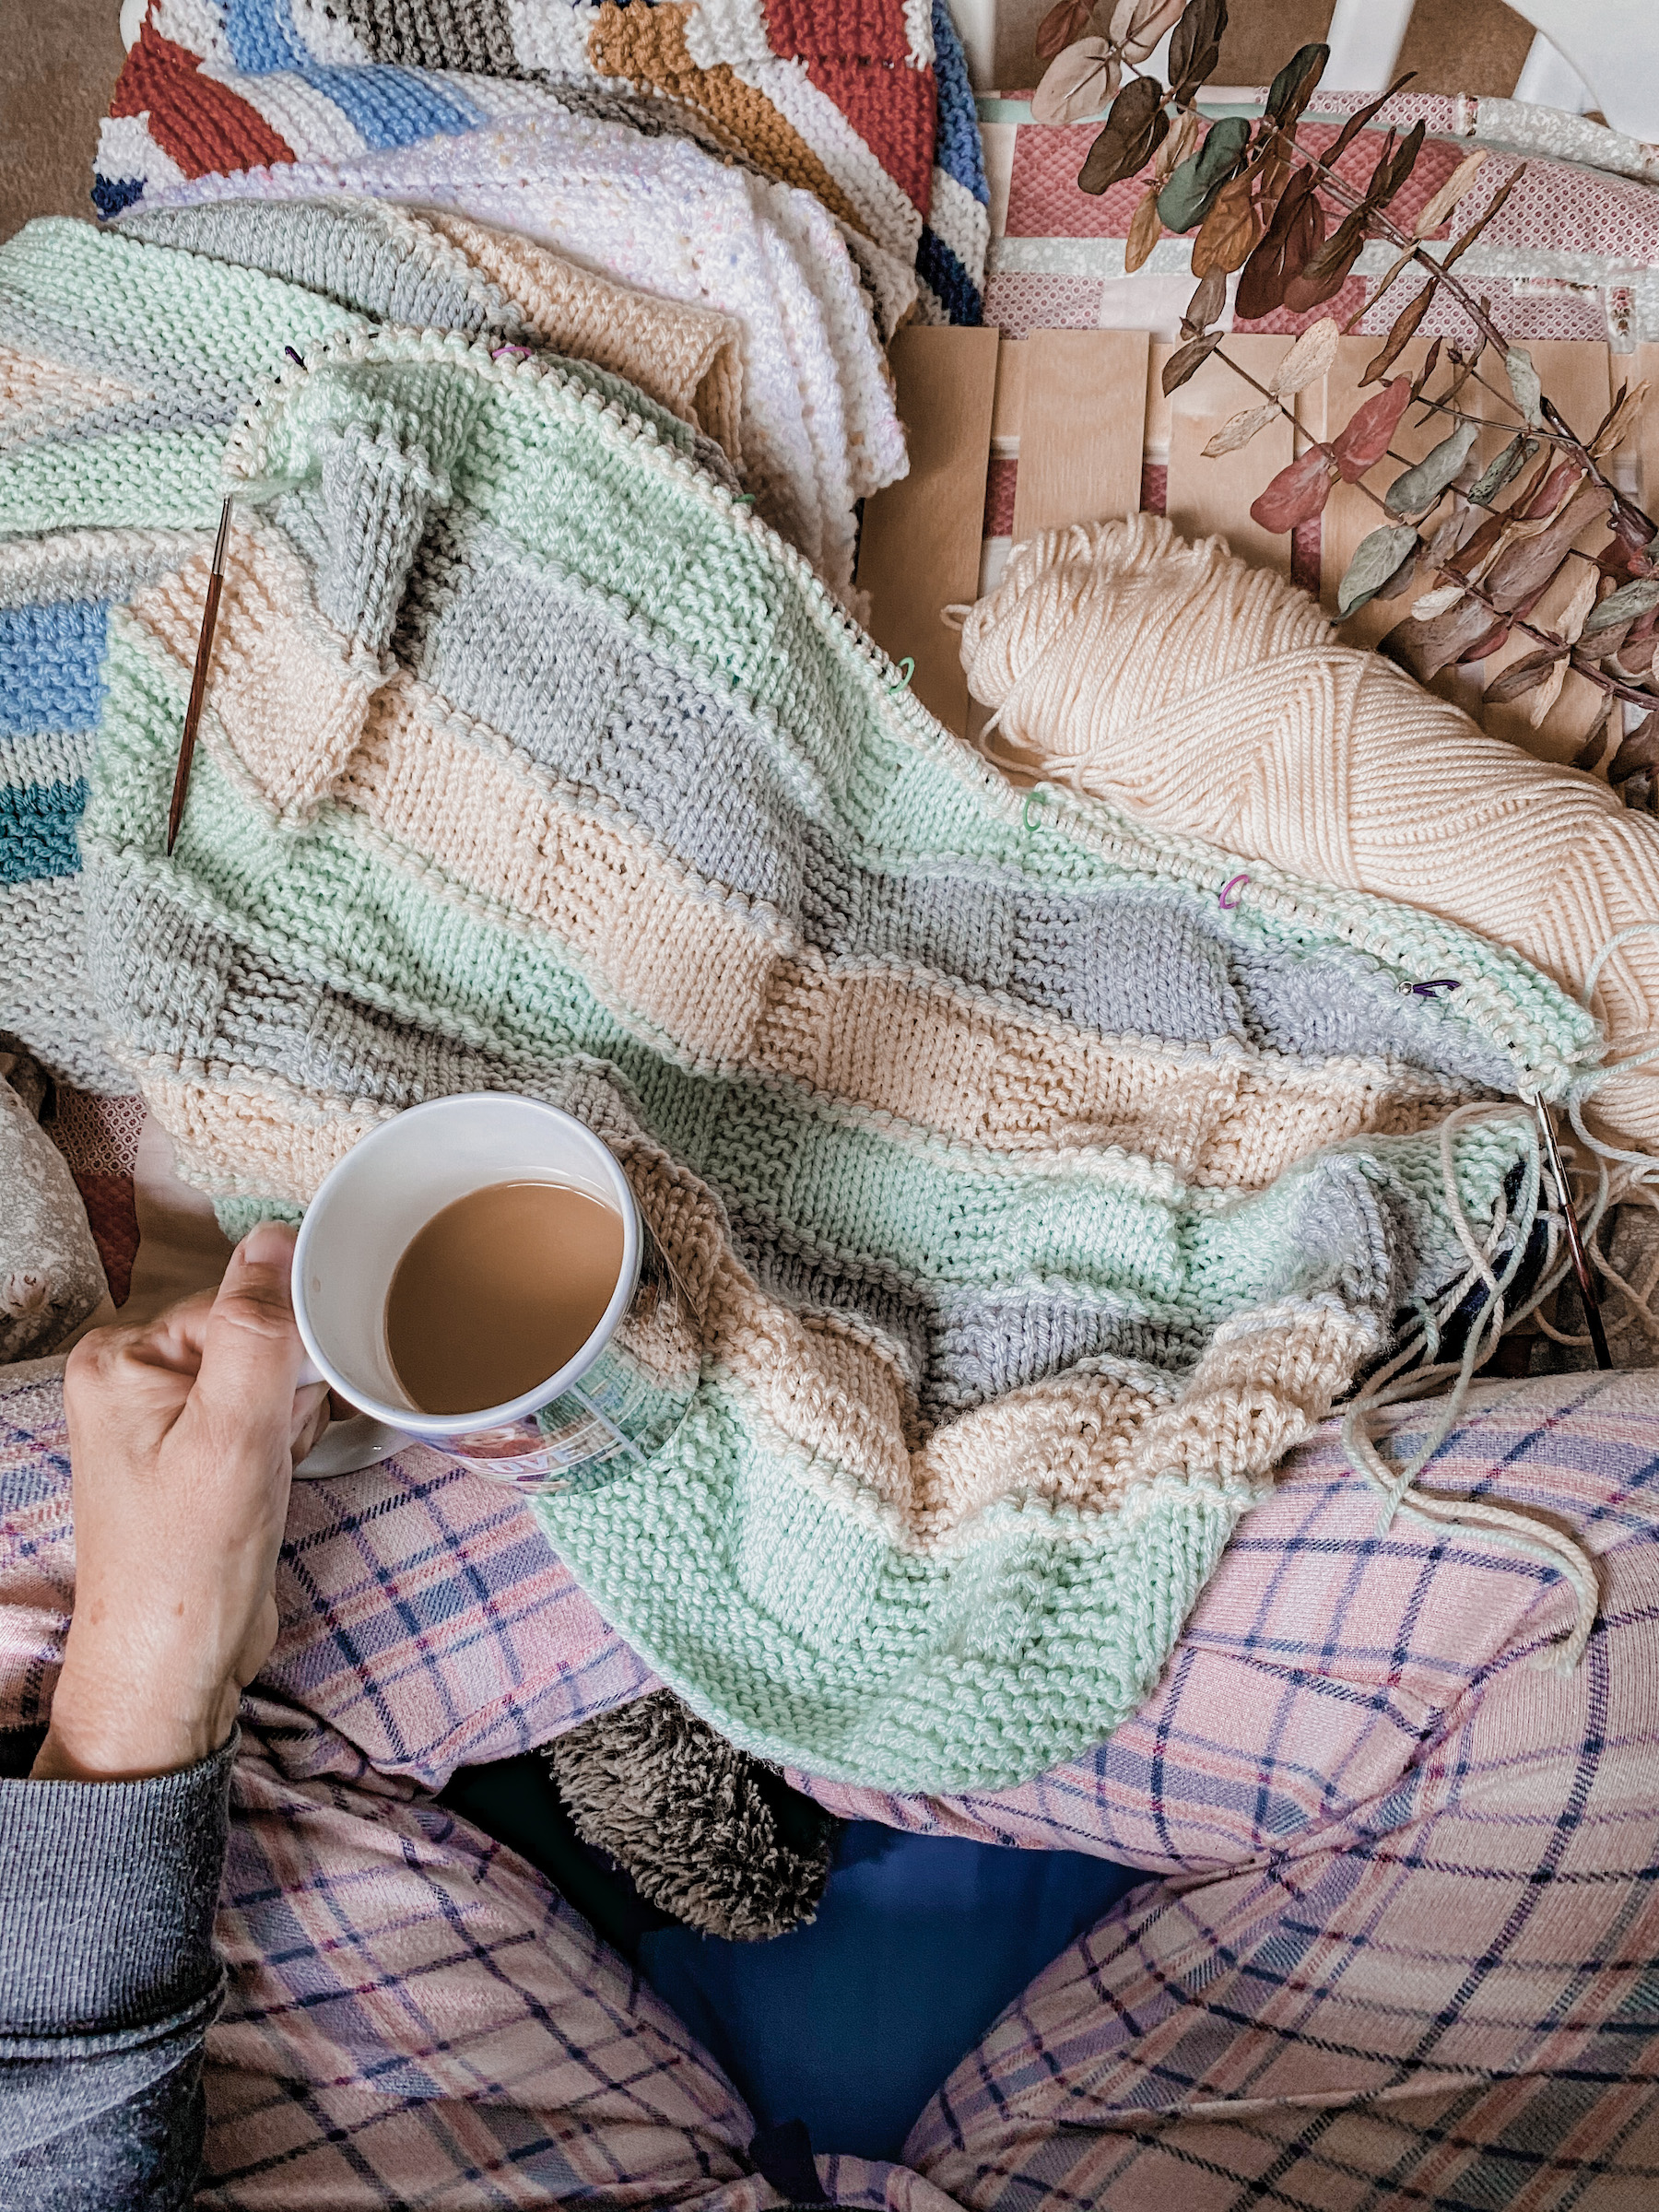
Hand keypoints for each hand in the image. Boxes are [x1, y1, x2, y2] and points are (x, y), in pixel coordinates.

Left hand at [31, 1222, 328, 1782]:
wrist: (177, 1665)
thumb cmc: (188, 1565)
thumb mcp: (233, 1434)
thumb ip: (257, 1329)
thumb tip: (277, 1240)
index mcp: (122, 1360)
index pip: (238, 1304)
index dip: (286, 1351)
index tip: (290, 1403)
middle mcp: (134, 1382)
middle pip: (257, 1336)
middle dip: (291, 1390)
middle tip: (273, 1450)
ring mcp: (163, 1421)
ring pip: (270, 1376)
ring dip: (293, 1420)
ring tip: (269, 1473)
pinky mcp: (196, 1456)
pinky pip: (266, 1414)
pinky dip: (286, 1443)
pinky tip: (272, 1481)